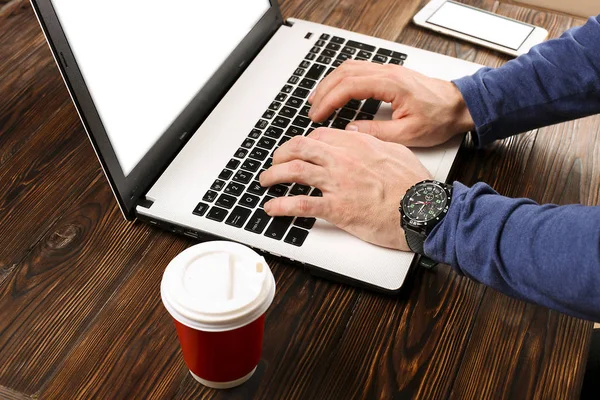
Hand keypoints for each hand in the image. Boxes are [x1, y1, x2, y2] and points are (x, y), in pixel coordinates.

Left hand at [258, 128, 431, 250]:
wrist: (423, 209)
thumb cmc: (414, 185)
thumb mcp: (395, 151)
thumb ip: (373, 142)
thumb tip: (358, 136)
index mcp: (357, 144)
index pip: (319, 136)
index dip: (303, 142)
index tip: (298, 148)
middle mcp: (343, 160)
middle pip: (300, 148)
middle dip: (281, 154)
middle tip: (275, 162)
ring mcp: (338, 183)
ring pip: (295, 172)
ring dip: (274, 176)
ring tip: (265, 182)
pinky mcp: (336, 208)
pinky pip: (301, 204)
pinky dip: (282, 206)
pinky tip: (272, 209)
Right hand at [308, 60, 474, 146]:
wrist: (459, 106)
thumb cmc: (440, 118)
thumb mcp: (407, 134)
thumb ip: (376, 133)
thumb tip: (350, 130)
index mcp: (391, 84)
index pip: (349, 86)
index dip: (329, 101)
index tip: (318, 115)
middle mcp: (387, 72)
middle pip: (344, 73)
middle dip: (324, 91)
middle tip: (312, 110)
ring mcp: (388, 70)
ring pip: (349, 68)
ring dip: (330, 83)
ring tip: (318, 100)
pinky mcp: (389, 74)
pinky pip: (358, 70)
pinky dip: (342, 80)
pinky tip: (336, 91)